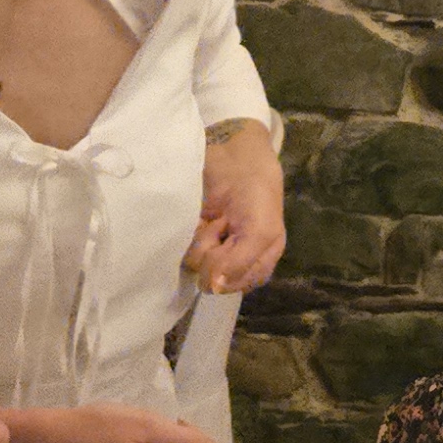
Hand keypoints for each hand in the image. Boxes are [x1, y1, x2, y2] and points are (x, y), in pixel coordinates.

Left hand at [184, 124, 285, 294]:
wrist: (233, 153)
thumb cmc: (255, 192)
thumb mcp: (260, 231)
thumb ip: (239, 263)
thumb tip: (212, 288)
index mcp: (261, 260)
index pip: (238, 284)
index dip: (230, 270)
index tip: (232, 244)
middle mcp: (235, 258)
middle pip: (215, 278)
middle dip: (215, 254)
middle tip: (223, 228)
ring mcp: (211, 246)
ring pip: (196, 265)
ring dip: (202, 241)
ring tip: (213, 218)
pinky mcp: (192, 233)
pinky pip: (181, 248)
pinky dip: (189, 234)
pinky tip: (200, 218)